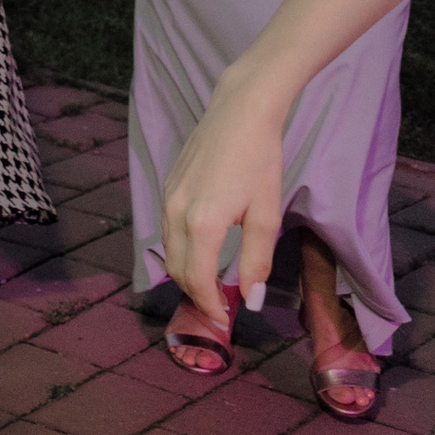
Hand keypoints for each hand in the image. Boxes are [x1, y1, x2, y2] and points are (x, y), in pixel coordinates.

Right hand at [159, 77, 288, 338]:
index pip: (198, 280)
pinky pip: (167, 230)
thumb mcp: (267, 215)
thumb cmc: (260, 161)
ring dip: (187, 273)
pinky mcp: (167, 186)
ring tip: (213, 284)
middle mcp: (176, 213)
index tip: (227, 321)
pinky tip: (202, 251)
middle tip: (221, 307)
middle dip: (196, 294)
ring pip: (169, 250)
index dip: (211, 307)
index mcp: (202, 223)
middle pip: (177, 269)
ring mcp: (167, 198)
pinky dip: (181, 250)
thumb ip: (256, 260)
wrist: (239, 113)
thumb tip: (248, 298)